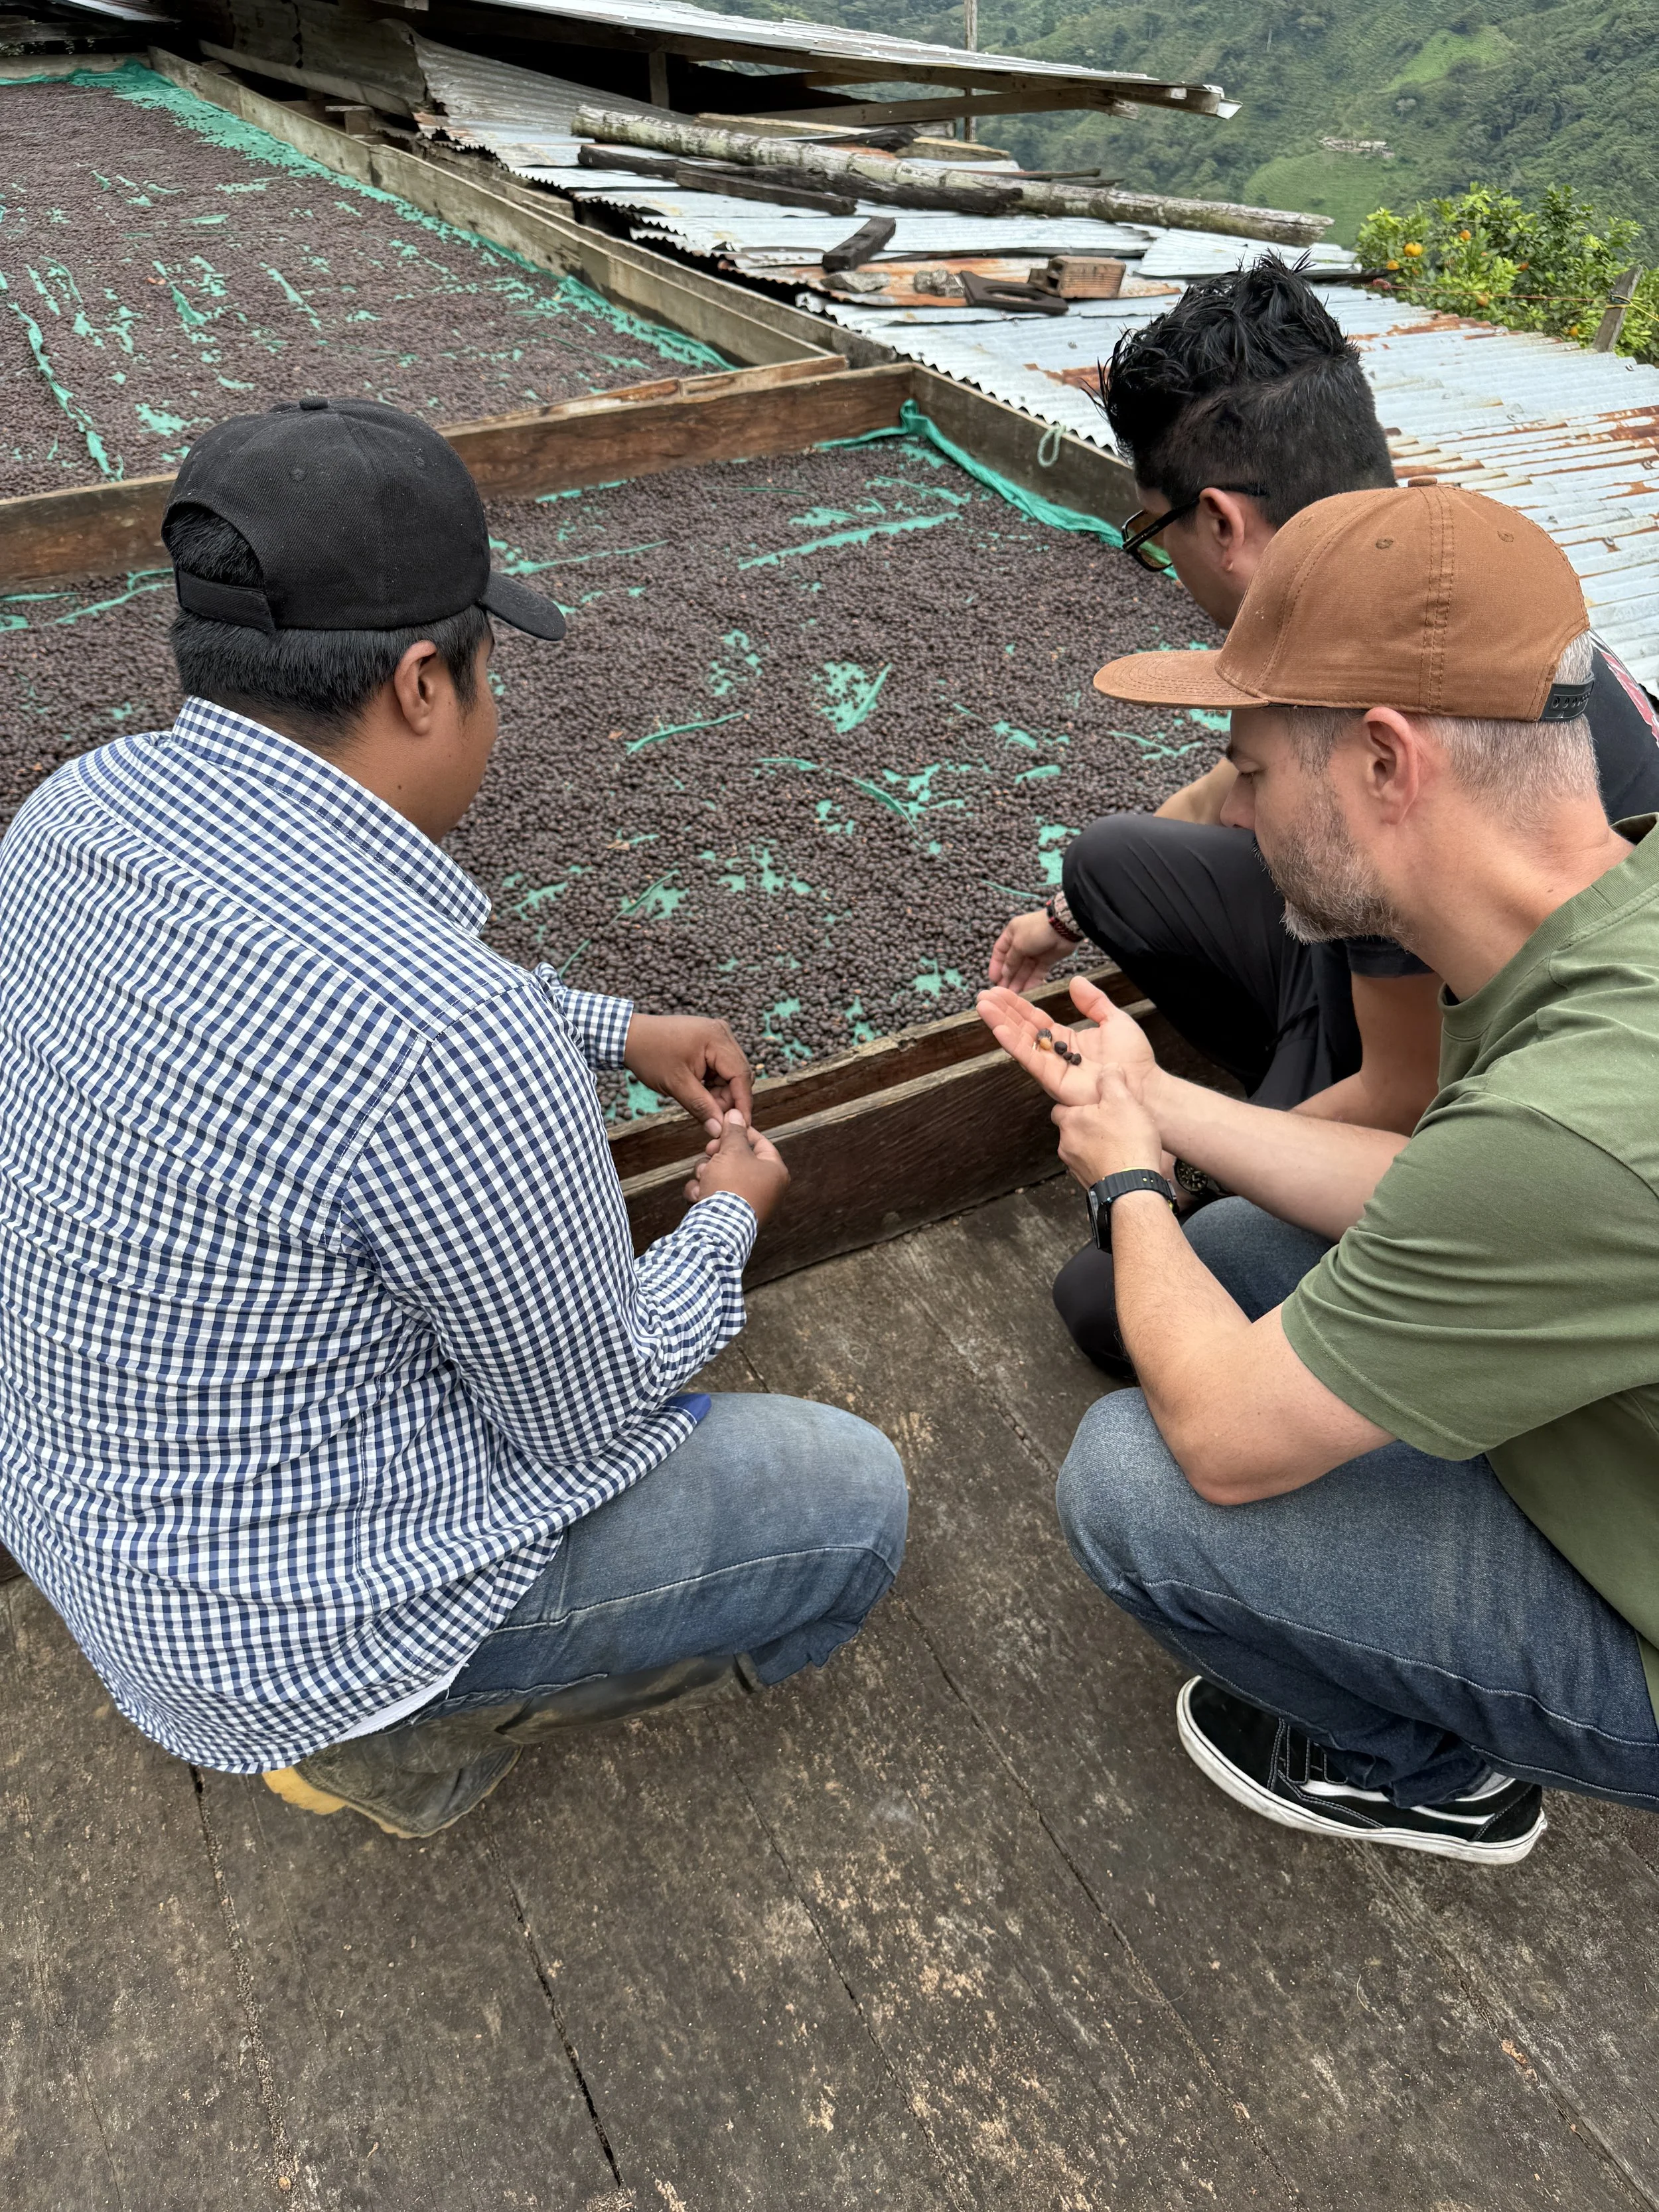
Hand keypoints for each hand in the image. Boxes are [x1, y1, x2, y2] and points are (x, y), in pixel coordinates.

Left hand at [626, 1013, 752, 1134]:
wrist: (629, 1036)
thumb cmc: (649, 1055)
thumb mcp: (676, 1085)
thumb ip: (701, 1107)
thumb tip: (719, 1130)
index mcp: (717, 1038)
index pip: (741, 1075)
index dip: (743, 1103)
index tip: (741, 1126)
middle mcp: (722, 1033)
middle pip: (738, 1074)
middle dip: (729, 1099)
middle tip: (714, 1119)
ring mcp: (717, 1035)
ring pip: (730, 1073)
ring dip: (720, 1093)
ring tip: (702, 1105)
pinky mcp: (710, 1041)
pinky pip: (721, 1067)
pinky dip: (714, 1084)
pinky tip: (700, 1093)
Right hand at [684, 1112, 789, 1226]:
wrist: (717, 1229)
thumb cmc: (732, 1186)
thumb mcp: (732, 1151)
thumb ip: (734, 1131)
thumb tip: (736, 1113)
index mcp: (775, 1172)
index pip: (760, 1143)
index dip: (740, 1132)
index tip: (723, 1128)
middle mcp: (766, 1189)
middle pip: (738, 1160)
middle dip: (718, 1155)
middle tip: (709, 1152)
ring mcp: (749, 1204)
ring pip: (722, 1176)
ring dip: (707, 1173)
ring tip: (703, 1177)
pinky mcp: (730, 1216)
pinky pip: (716, 1196)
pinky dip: (704, 1193)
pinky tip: (699, 1195)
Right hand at [977, 976, 1164, 1188]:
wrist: (1144, 1085)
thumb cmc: (1133, 1058)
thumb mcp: (1115, 1019)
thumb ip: (1093, 1002)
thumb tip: (1075, 982)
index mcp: (1067, 1039)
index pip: (1036, 1019)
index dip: (1018, 1005)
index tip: (1000, 991)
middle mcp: (1055, 1053)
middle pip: (1022, 1028)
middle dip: (1003, 1011)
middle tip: (983, 995)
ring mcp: (1052, 1067)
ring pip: (1020, 1041)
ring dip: (1000, 1023)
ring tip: (983, 1006)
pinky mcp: (1052, 1079)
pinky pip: (1029, 1059)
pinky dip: (1012, 1043)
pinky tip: (998, 1028)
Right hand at [987, 909, 1072, 991]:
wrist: (1064, 926)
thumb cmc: (1036, 931)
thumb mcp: (1018, 944)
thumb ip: (1010, 960)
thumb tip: (1004, 973)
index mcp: (1012, 934)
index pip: (1000, 951)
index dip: (996, 965)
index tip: (994, 980)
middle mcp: (1023, 943)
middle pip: (1013, 963)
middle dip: (1008, 977)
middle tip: (1004, 991)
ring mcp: (1036, 951)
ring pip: (1025, 969)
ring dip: (1019, 981)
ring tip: (1014, 995)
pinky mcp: (1048, 959)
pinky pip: (1038, 972)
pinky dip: (1033, 981)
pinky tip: (1027, 991)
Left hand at [1053, 1066, 1165, 1190]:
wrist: (1133, 1188)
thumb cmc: (1127, 1143)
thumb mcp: (1122, 1100)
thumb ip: (1112, 1080)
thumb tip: (1109, 1069)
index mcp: (1069, 1122)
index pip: (1060, 1108)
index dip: (1076, 1105)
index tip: (1093, 1104)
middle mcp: (1066, 1145)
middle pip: (1072, 1129)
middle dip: (1088, 1126)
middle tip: (1111, 1122)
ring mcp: (1075, 1167)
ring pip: (1081, 1149)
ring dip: (1095, 1145)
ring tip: (1120, 1142)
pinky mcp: (1087, 1183)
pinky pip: (1092, 1167)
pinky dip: (1102, 1162)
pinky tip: (1121, 1159)